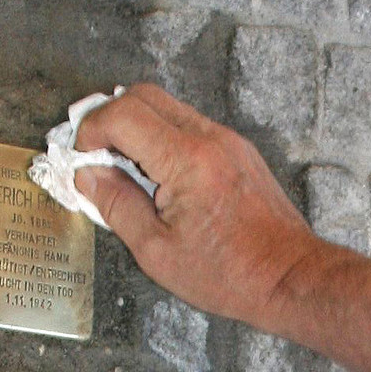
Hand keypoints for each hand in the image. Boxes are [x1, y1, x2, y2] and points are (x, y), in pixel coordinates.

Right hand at [75, 84, 319, 327]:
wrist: (289, 276)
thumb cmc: (228, 272)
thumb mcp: (155, 250)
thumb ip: (115, 204)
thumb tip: (86, 176)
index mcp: (186, 160)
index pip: (123, 114)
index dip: (90, 131)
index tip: (81, 160)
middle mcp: (208, 137)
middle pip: (142, 95)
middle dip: (107, 119)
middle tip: (94, 158)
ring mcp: (225, 139)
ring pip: (164, 106)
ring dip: (133, 128)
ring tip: (123, 170)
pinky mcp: (234, 149)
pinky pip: (185, 124)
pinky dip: (158, 137)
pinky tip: (153, 175)